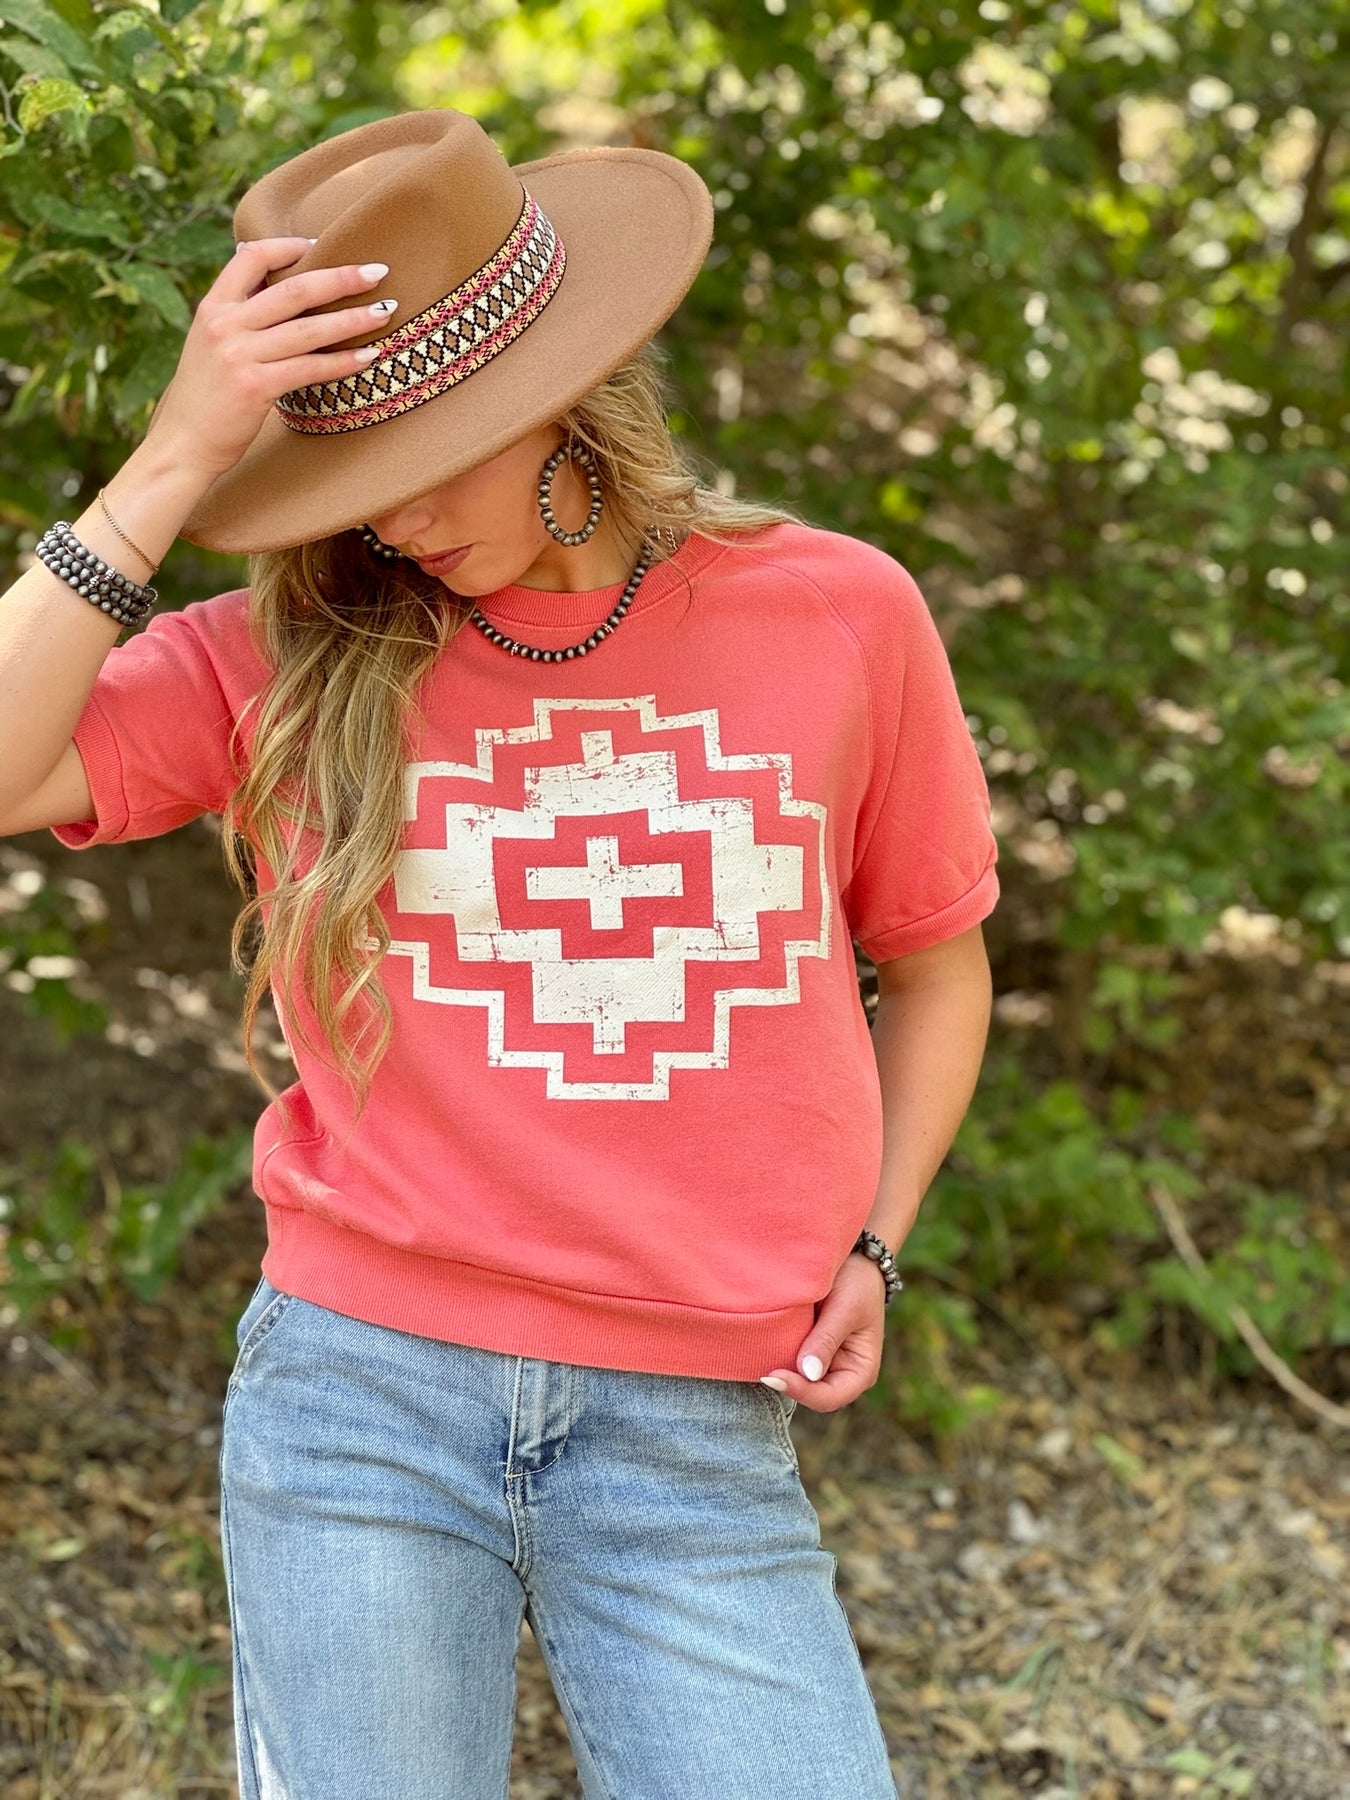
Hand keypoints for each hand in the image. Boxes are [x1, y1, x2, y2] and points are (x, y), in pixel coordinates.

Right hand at [143, 236, 400, 480]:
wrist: (181, 444)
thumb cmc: (203, 400)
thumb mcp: (209, 346)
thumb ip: (238, 320)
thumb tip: (274, 297)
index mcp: (213, 308)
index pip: (251, 256)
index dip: (288, 245)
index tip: (320, 244)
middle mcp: (225, 325)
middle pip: (293, 289)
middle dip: (340, 277)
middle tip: (377, 270)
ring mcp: (239, 355)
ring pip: (308, 328)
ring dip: (353, 319)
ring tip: (385, 311)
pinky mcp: (256, 387)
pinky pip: (310, 368)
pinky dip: (343, 361)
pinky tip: (369, 357)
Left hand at [759, 1251, 886, 1412]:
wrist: (854, 1258)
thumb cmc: (857, 1281)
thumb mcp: (846, 1307)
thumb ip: (827, 1339)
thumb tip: (808, 1372)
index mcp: (861, 1371)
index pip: (829, 1398)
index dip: (802, 1392)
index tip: (774, 1376)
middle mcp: (842, 1374)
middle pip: (811, 1395)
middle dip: (788, 1385)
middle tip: (761, 1370)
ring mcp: (823, 1364)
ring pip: (798, 1381)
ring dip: (780, 1372)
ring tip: (760, 1358)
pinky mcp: (807, 1349)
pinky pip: (790, 1362)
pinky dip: (777, 1358)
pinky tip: (762, 1348)